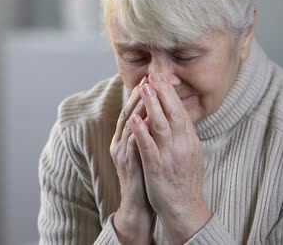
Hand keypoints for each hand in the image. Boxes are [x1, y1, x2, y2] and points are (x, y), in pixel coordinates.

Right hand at [110, 77, 154, 243]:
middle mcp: (121, 141)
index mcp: (127, 138)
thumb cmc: (147, 178)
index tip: (155, 77)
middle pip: (128, 111)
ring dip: (136, 106)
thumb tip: (161, 116)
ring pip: (127, 123)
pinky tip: (145, 118)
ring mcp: (121, 151)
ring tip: (146, 90)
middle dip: (139, 93)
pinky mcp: (125, 163)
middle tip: (150, 76)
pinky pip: (131, 142)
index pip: (135, 110)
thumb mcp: (149, 151)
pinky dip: (138, 129)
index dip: (144, 93)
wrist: (139, 205)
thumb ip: (151, 134)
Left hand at [131, 73, 210, 244]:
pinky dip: (141, 132)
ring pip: (161, 126)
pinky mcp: (157, 168)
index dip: (170, 94)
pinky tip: (134, 119)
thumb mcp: (190, 152)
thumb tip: (178, 114)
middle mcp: (183, 146)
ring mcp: (170, 156)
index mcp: (190, 141)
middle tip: (154, 76)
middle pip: (173, 114)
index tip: (162, 78)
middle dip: (163, 93)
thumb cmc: (184, 179)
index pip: (181, 111)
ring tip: (144, 89)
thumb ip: (183, 134)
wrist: (184, 207)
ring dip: (152, 106)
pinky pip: (148, 146)